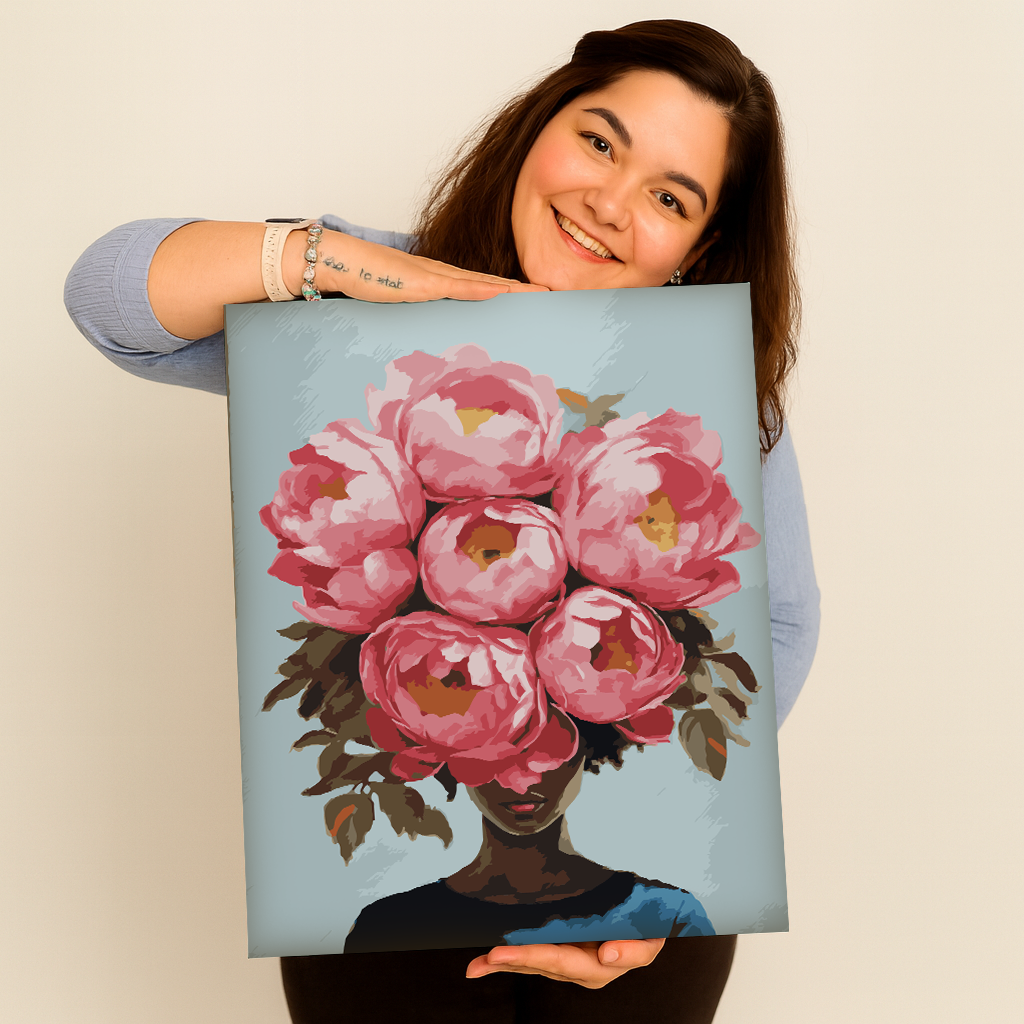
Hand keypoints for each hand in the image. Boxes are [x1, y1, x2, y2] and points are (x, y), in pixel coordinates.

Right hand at [291, 230, 548, 302]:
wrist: (339, 261)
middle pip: (489, 283)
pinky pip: (457, 286)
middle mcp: (441, 273)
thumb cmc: (362, 279)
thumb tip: (426, 333)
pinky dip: (481, 289)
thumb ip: (413, 310)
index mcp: (437, 279)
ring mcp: (433, 276)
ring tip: (539, 293)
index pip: (480, 286)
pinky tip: (502, 292)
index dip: (507, 291)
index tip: (531, 298)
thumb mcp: (396, 301)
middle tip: (551, 294)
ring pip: (481, 283)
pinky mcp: (422, 281)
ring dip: (511, 289)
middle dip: (520, 289)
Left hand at [465, 939, 664, 988]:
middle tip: (482, 960)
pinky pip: (535, 955)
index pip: (559, 960)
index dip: (530, 956)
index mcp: (597, 967)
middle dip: (509, 963)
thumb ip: (633, 950)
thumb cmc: (647, 929)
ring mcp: (569, 961)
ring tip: (476, 966)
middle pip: (539, 966)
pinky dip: (513, 957)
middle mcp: (579, 968)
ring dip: (503, 964)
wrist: (649, 920)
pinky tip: (490, 960)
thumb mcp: (650, 940)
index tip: (503, 952)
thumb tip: (606, 954)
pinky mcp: (563, 950)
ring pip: (532, 964)